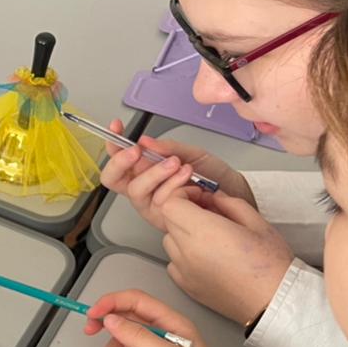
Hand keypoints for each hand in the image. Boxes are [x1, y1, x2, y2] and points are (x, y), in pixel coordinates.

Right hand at [99, 120, 254, 231]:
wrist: (234, 193)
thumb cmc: (213, 176)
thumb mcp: (190, 153)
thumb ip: (167, 148)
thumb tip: (145, 142)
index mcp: (144, 171)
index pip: (118, 159)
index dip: (112, 144)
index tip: (117, 128)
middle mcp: (143, 189)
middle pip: (112, 179)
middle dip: (121, 162)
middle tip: (137, 151)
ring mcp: (150, 205)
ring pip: (135, 190)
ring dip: (155, 173)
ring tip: (177, 163)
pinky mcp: (163, 218)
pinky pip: (157, 201)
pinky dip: (173, 185)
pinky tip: (189, 179)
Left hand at [161, 194, 293, 324]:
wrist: (273, 302)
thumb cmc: (271, 266)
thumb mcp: (257, 223)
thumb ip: (229, 204)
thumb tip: (213, 197)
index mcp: (205, 231)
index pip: (170, 204)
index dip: (183, 195)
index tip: (200, 197)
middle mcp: (188, 251)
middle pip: (168, 221)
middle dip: (184, 212)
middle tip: (208, 214)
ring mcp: (184, 271)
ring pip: (169, 241)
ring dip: (183, 234)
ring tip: (210, 237)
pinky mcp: (186, 286)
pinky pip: (174, 262)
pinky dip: (183, 256)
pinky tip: (207, 257)